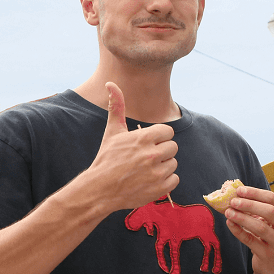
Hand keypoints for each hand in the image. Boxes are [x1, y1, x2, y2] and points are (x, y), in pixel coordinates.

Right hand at [86, 82, 178, 211]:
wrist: (99, 190)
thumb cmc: (106, 159)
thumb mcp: (112, 132)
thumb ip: (117, 107)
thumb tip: (111, 83)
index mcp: (143, 138)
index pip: (168, 132)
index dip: (159, 138)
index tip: (148, 144)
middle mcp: (152, 154)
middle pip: (173, 147)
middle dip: (162, 152)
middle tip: (145, 158)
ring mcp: (157, 173)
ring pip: (173, 163)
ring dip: (163, 167)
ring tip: (145, 170)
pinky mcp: (160, 188)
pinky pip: (174, 180)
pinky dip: (165, 182)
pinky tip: (150, 181)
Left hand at [223, 185, 273, 273]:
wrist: (273, 267)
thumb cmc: (268, 239)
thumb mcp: (269, 223)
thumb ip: (258, 209)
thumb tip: (237, 194)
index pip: (273, 199)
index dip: (255, 193)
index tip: (240, 190)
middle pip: (270, 211)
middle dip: (249, 204)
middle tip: (233, 201)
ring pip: (260, 227)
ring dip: (242, 217)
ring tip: (228, 212)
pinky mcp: (268, 255)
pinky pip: (250, 240)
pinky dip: (238, 231)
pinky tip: (230, 223)